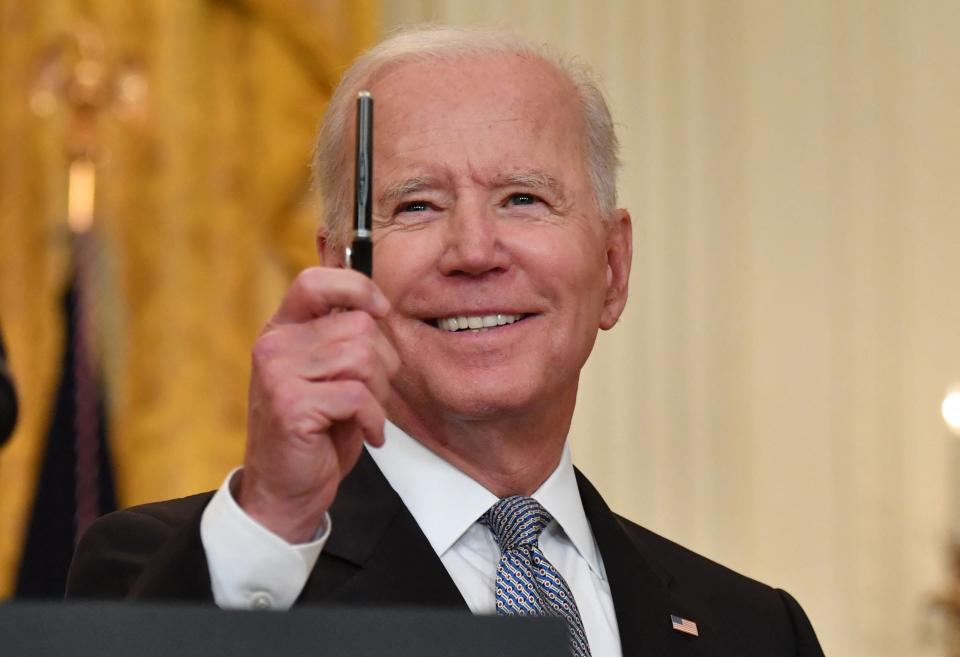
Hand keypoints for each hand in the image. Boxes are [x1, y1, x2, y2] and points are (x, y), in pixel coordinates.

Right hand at [237, 267, 399, 542]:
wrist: (286, 490)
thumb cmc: (316, 431)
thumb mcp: (330, 375)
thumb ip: (343, 339)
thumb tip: (380, 306)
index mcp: (283, 330)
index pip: (315, 281)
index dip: (357, 287)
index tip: (381, 311)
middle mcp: (274, 345)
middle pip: (358, 326)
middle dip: (383, 362)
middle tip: (372, 394)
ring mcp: (277, 373)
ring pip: (362, 359)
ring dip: (379, 393)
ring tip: (365, 414)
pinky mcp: (291, 404)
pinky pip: (358, 396)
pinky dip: (374, 419)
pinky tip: (367, 434)